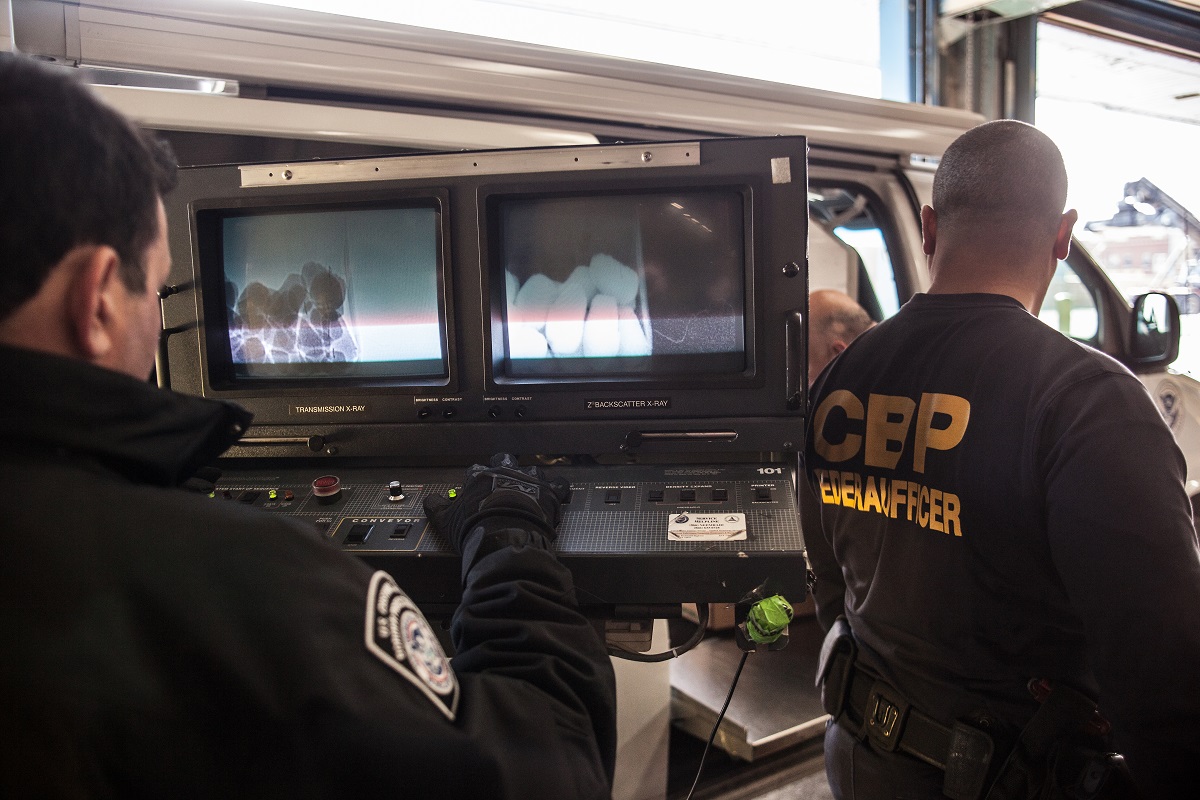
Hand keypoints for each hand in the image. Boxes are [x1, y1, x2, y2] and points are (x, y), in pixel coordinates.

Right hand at [423, 453, 569, 554]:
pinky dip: (559, 490)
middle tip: (505, 479)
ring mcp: (529, 481)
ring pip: (532, 470)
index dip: (477, 478)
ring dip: (532, 479)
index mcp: (481, 476)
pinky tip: (558, 495)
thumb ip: (437, 507)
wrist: (506, 535)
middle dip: (505, 466)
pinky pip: (559, 485)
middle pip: (505, 459)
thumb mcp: (446, 520)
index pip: (476, 469)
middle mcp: (506, 472)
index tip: (477, 486)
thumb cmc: (476, 527)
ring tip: (532, 489)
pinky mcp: (549, 493)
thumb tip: (430, 502)